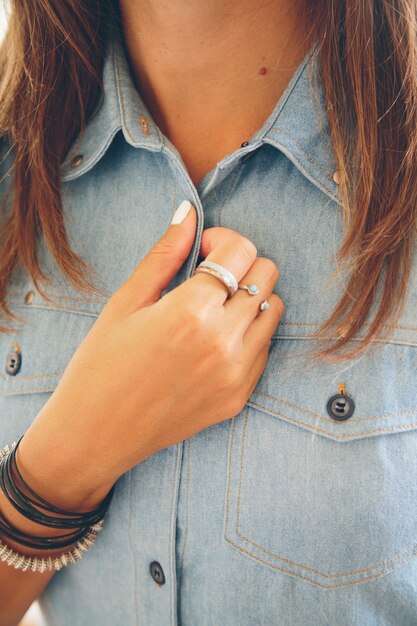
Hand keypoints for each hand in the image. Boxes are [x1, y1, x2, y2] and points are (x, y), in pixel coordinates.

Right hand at [17, 201, 283, 509]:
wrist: (95, 435)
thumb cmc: (100, 364)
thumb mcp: (125, 302)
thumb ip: (165, 254)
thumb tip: (189, 210)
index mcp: (191, 312)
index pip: (241, 251)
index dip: (222, 240)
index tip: (200, 249)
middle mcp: (223, 343)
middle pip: (266, 275)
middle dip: (241, 264)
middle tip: (207, 277)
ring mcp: (235, 374)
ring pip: (272, 310)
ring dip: (249, 298)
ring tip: (212, 308)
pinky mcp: (239, 397)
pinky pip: (264, 348)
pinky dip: (248, 333)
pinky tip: (214, 339)